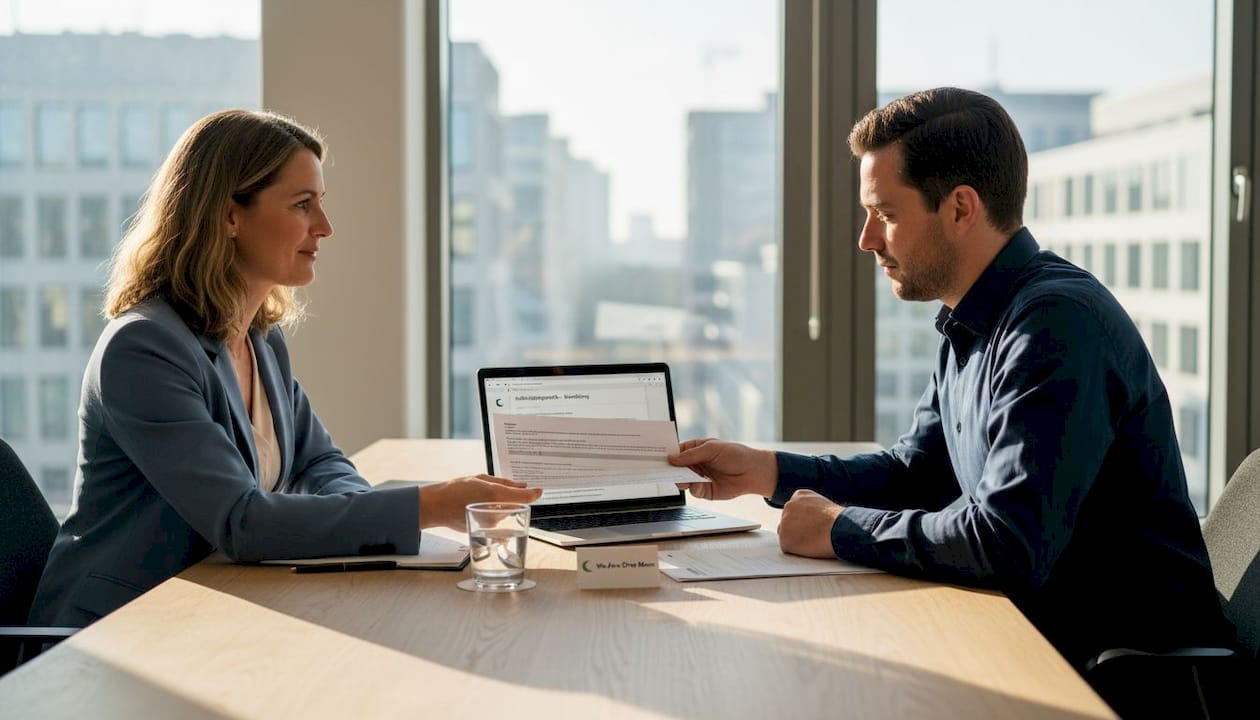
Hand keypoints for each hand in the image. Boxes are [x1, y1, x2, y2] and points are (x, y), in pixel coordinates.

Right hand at [418, 474, 541, 530]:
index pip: (524, 497)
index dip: (534, 493)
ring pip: (506, 513)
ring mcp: (491, 523)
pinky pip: (497, 522)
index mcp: (496, 495)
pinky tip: (481, 509)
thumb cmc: (455, 489)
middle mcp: (496, 512)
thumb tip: (522, 485)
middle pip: (515, 505)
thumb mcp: (480, 478)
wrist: (436, 507)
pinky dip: (494, 515)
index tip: (538, 490)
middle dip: (512, 498)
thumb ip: (504, 482)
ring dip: (501, 506)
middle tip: (496, 490)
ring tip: (481, 499)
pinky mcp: (485, 531)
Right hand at [668, 438, 777, 499]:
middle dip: (668, 469)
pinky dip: (693, 488)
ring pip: (681, 480)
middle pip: (675, 468)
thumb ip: (692, 454)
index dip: (666, 454)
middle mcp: (694, 464)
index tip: (655, 457)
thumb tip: (672, 458)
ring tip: (680, 478)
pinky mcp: (705, 491)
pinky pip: (693, 491)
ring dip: (679, 479)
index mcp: (695, 450)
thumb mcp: (712, 448)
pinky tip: (696, 484)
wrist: (753, 472)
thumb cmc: (735, 454)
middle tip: (661, 470)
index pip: (676, 451)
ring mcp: (698, 478)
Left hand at [778, 489, 843, 557]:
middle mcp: (788, 505)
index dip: (804, 521)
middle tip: (813, 536)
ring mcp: (784, 522)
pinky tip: (810, 547)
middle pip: (788, 522)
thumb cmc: (840, 521)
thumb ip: (811, 509)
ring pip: (786, 535)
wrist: (840, 529)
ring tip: (814, 541)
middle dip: (797, 530)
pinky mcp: (784, 538)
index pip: (794, 511)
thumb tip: (807, 520)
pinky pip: (788, 548)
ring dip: (796, 540)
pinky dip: (797, 551)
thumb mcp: (824, 505)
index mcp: (799, 496)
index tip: (814, 526)